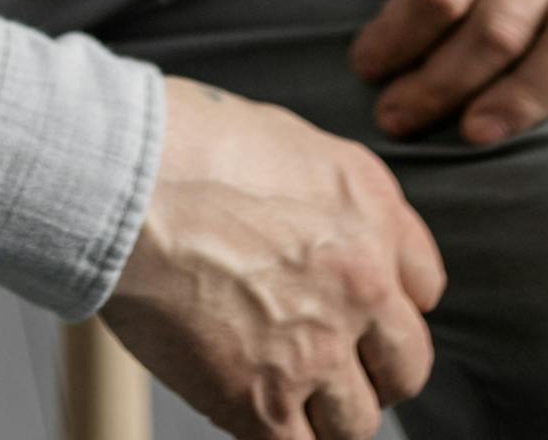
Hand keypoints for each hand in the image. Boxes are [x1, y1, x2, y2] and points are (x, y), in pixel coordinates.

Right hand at [101, 74, 443, 439]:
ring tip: (280, 388)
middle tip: (331, 363)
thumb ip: (323, 194)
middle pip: (407, 364)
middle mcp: (363, 283)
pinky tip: (245, 408)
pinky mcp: (266, 402)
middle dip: (372, 369)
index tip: (364, 313)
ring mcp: (319, 348)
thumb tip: (318, 228)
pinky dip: (278, 434)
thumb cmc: (179, 145)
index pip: (424, 286)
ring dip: (324, 411)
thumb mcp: (283, 138)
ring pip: (358, 421)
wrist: (123, 183)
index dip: (389, 302)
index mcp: (371, 211)